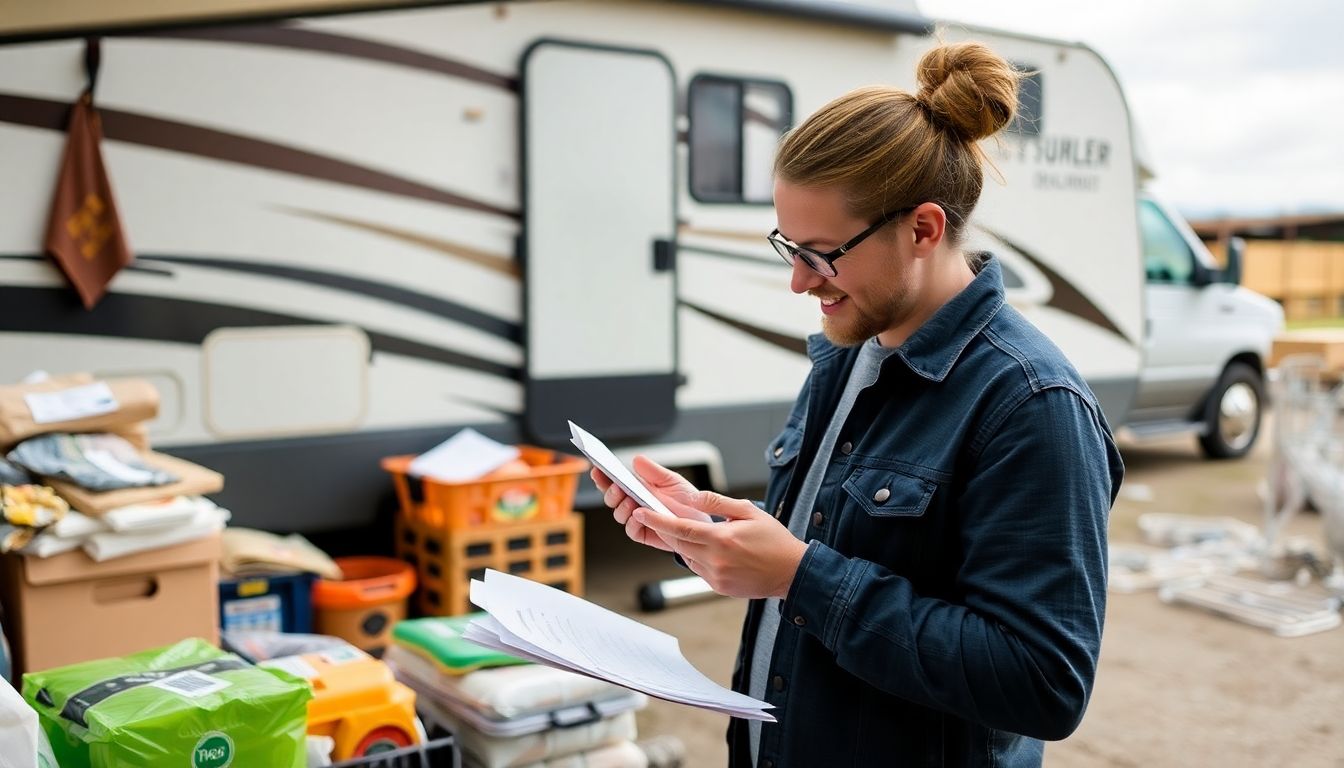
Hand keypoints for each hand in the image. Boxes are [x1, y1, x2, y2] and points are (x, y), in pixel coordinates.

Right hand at [591, 456, 709, 552]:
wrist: (701, 521)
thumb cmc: (686, 500)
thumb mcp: (672, 480)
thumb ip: (653, 471)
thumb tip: (636, 459)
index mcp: (637, 487)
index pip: (614, 481)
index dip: (602, 476)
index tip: (597, 469)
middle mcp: (634, 503)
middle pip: (611, 498)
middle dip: (610, 492)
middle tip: (617, 487)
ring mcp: (637, 519)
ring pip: (618, 514)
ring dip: (621, 507)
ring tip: (631, 501)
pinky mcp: (644, 534)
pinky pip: (631, 530)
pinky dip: (632, 523)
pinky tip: (638, 516)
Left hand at [634, 483, 807, 599]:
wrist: (791, 572)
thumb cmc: (774, 539)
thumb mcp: (749, 511)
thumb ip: (717, 502)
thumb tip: (692, 498)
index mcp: (721, 539)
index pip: (680, 528)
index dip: (657, 520)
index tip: (640, 512)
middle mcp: (715, 560)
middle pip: (678, 543)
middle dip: (664, 530)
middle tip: (654, 516)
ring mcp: (716, 576)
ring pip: (687, 557)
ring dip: (683, 544)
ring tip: (689, 532)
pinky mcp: (718, 587)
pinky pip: (698, 569)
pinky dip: (697, 557)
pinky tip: (709, 549)